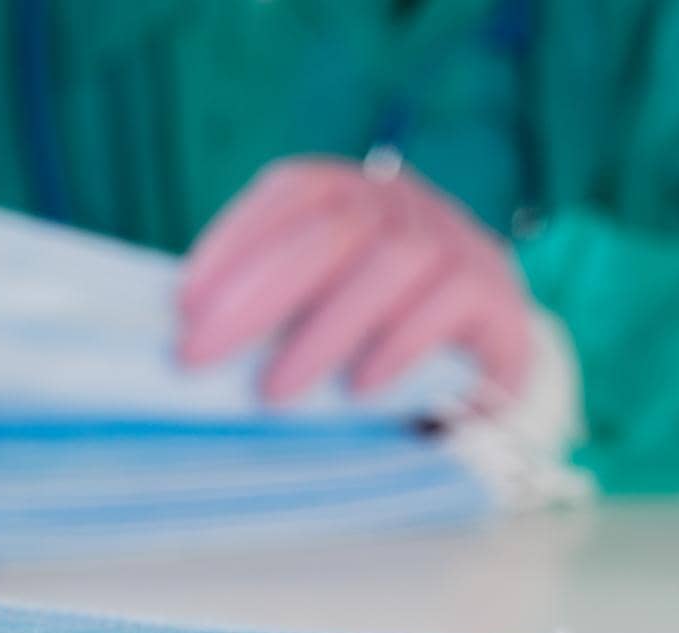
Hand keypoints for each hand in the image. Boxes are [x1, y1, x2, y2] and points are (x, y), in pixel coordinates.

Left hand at [180, 156, 532, 404]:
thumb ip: (274, 315)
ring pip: (389, 264)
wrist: (490, 376)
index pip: (295, 192)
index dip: (234, 240)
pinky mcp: (496, 295)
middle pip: (333, 228)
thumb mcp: (324, 316)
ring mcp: (459, 243)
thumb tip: (193, 338)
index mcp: (359, 196)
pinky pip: (447, 303)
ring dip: (321, 332)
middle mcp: (409, 207)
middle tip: (200, 355)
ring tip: (273, 394)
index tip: (182, 303)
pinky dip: (396, 346)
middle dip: (256, 294)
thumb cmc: (383, 347)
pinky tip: (359, 391)